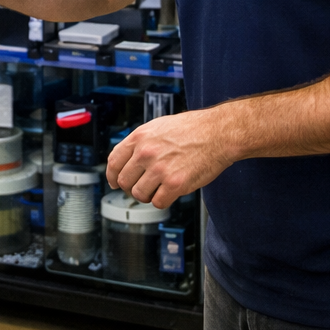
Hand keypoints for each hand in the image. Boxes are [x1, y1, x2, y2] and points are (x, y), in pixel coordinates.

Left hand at [106, 108, 235, 208]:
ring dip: (148, 195)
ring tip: (159, 189)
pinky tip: (170, 193)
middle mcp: (146, 153)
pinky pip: (158, 202)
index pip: (113, 162)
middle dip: (131, 187)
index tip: (115, 182)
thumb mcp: (158, 127)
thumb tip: (128, 158)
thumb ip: (141, 142)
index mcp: (139, 138)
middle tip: (142, 187)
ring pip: (139, 194)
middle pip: (124, 181)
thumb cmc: (192, 129)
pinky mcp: (175, 184)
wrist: (218, 133)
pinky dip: (163, 201)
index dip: (112, 176)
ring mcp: (159, 169)